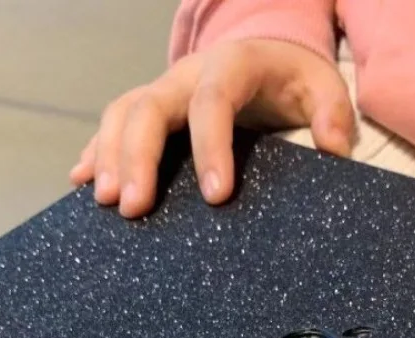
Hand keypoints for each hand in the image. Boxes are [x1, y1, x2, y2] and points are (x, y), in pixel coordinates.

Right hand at [70, 40, 352, 217]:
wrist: (267, 53)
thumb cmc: (295, 79)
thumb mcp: (324, 88)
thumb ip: (333, 116)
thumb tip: (333, 150)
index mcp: (233, 65)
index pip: (214, 102)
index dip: (211, 147)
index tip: (216, 197)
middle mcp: (188, 73)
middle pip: (150, 107)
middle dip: (138, 157)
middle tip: (134, 208)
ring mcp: (163, 88)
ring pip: (122, 112)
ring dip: (108, 155)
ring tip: (106, 202)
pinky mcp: (149, 105)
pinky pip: (113, 123)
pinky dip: (95, 150)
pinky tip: (81, 181)